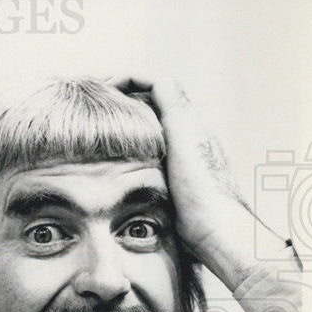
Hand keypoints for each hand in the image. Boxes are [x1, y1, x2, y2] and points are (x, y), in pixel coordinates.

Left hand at [109, 76, 294, 290]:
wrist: (219, 231)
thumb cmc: (195, 233)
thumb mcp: (166, 211)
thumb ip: (150, 204)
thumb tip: (128, 225)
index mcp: (189, 151)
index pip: (157, 120)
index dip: (128, 115)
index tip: (98, 122)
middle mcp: (193, 130)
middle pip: (156, 98)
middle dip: (123, 95)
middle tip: (91, 100)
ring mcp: (190, 122)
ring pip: (155, 84)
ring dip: (123, 83)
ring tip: (94, 89)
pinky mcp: (183, 120)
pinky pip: (156, 81)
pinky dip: (130, 78)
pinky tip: (105, 88)